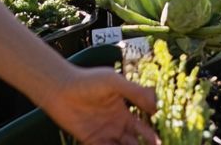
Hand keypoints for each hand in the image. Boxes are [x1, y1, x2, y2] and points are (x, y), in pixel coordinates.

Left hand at [43, 65, 157, 144]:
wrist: (61, 88)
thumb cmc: (88, 81)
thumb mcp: (115, 82)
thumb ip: (135, 92)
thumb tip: (155, 107)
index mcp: (123, 111)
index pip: (141, 127)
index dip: (151, 135)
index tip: (159, 141)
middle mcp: (115, 124)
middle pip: (134, 141)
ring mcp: (103, 133)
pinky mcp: (91, 141)